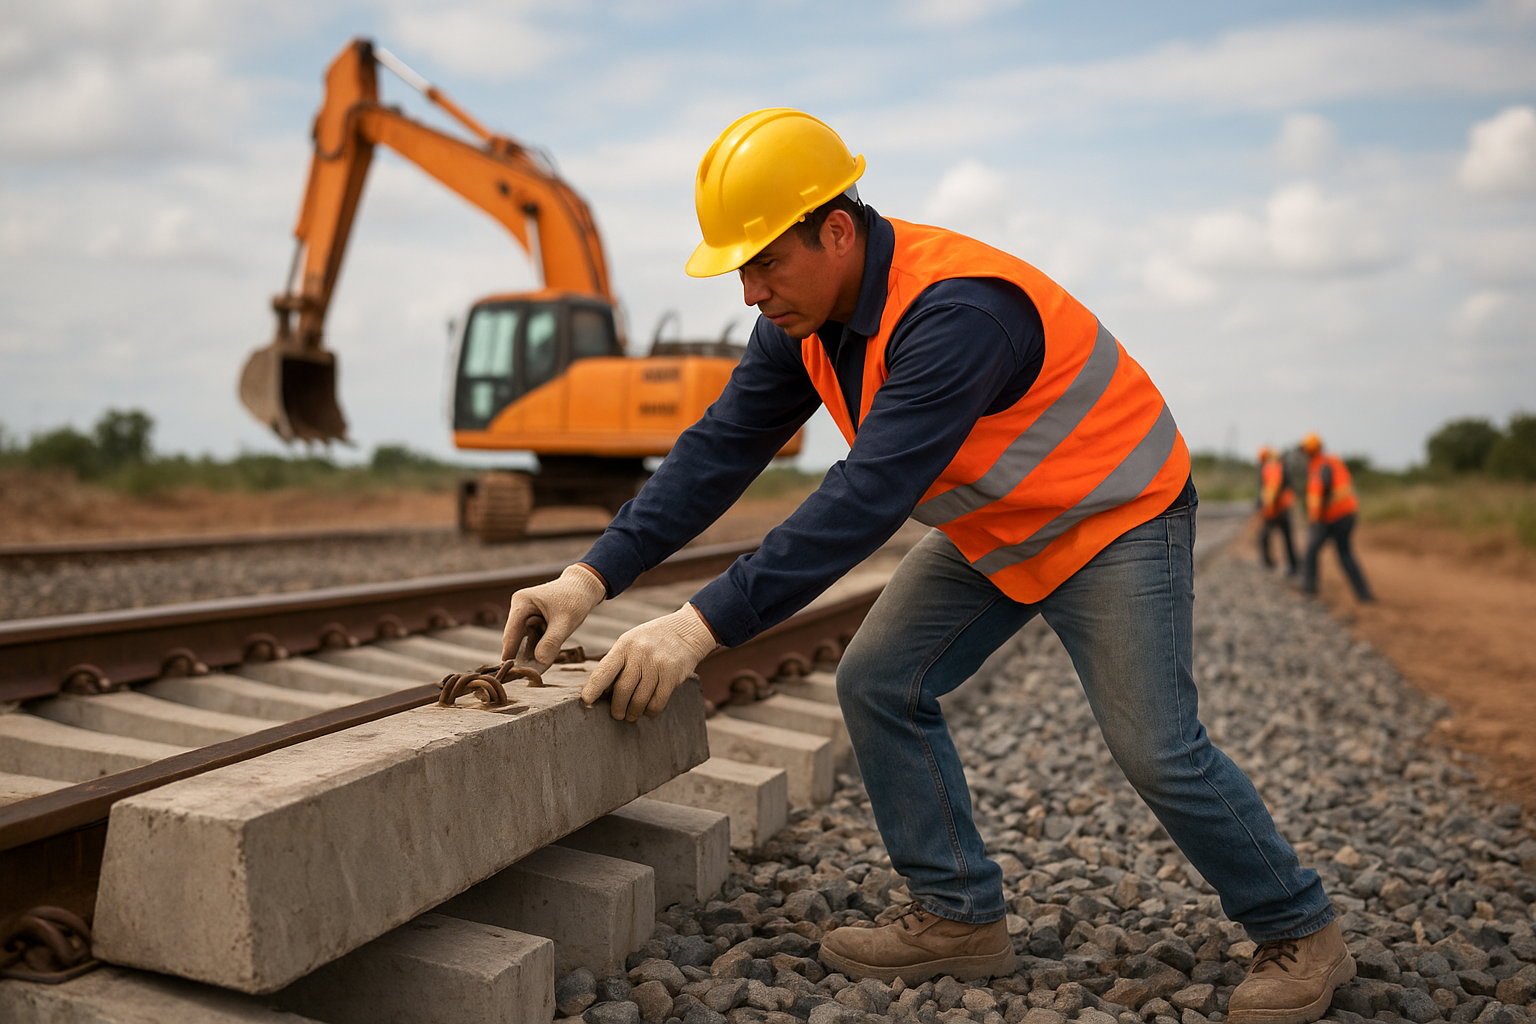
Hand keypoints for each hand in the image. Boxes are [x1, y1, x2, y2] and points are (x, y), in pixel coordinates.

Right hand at [502, 563, 606, 664]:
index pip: (511, 633)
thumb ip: (552, 642)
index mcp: (522, 602)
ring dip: (533, 651)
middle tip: (530, 674)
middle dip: (524, 654)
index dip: (511, 653)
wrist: (584, 587)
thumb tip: (539, 663)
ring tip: (542, 663)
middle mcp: (519, 607)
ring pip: (524, 640)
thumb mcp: (566, 622)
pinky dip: (539, 646)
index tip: (512, 673)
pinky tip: (547, 653)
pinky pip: (532, 638)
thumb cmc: (575, 599)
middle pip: (516, 638)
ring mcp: (524, 613)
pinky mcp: (531, 620)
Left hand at [581, 604, 718, 720]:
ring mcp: (657, 664)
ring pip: (640, 699)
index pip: (604, 670)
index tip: (586, 701)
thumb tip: (602, 693)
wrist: (686, 630)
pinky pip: (657, 702)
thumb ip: (617, 663)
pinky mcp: (672, 675)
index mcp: (625, 645)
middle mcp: (640, 653)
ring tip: (631, 715)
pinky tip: (648, 710)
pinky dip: (650, 711)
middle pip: (622, 690)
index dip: (593, 688)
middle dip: (617, 707)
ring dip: (633, 712)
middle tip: (617, 715)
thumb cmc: (652, 641)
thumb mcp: (631, 642)